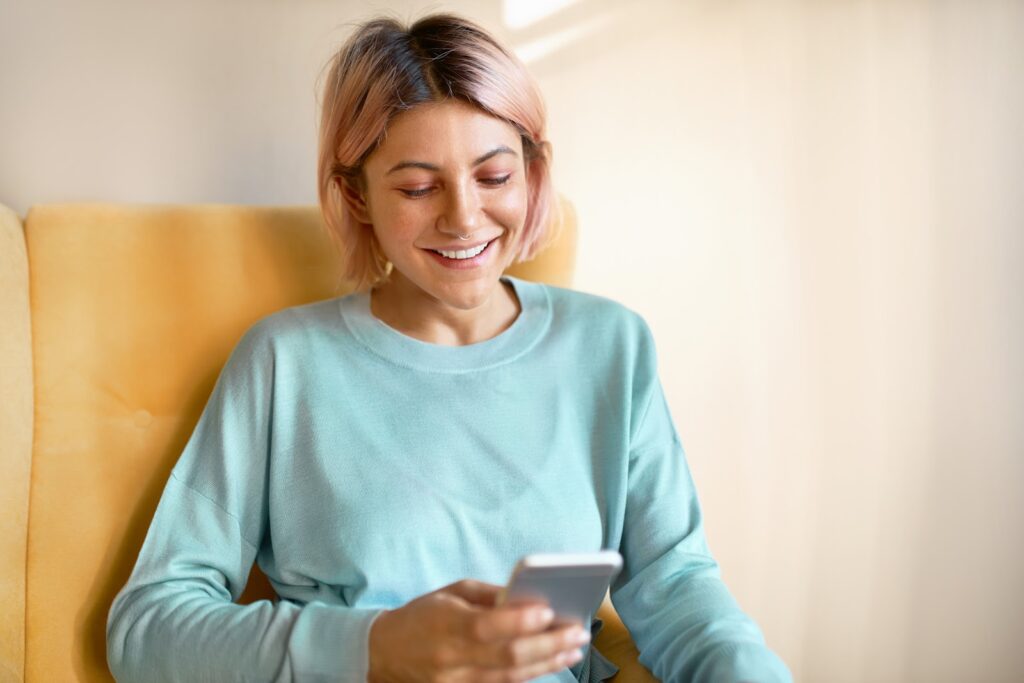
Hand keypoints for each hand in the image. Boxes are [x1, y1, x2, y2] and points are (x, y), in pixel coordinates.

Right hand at [367, 578, 589, 681]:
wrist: (382, 653)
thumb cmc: (421, 615)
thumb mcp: (451, 592)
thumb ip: (489, 596)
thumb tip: (528, 597)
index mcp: (447, 623)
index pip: (488, 625)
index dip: (520, 621)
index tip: (550, 611)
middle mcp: (453, 657)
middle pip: (507, 656)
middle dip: (548, 644)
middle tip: (577, 632)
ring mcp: (457, 681)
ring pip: (510, 676)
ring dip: (547, 663)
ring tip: (573, 649)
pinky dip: (529, 674)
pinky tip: (551, 663)